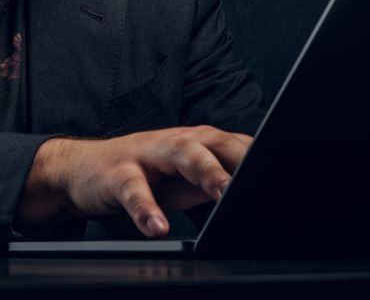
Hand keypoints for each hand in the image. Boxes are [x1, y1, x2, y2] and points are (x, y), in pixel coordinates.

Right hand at [16, 126, 253, 236]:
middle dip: (241, 159)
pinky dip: (146, 209)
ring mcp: (147, 154)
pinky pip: (134, 190)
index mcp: (198, 142)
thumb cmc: (141, 174)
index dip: (263, 159)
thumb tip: (256, 194)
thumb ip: (217, 182)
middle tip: (263, 178)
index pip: (239, 146)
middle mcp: (177, 141)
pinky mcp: (118, 173)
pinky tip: (156, 227)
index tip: (289, 175)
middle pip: (216, 143)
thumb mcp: (184, 180)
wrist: (80, 168)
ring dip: (205, 172)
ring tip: (223, 193)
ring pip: (181, 155)